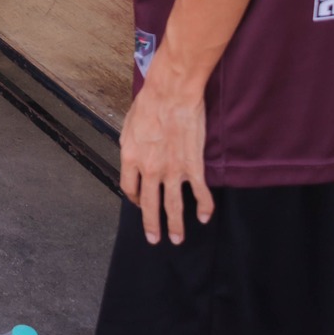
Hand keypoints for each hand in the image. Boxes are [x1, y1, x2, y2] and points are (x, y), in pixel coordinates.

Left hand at [117, 73, 212, 244]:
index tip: (139, 204)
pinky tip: (205, 217)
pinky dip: (204, 206)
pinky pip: (199, 192)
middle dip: (152, 224)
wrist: (171, 94)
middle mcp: (149, 169)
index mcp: (130, 158)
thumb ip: (130, 146)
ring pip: (173, 205)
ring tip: (177, 239)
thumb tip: (131, 156)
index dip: (134, 199)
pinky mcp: (192, 166)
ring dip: (175, 225)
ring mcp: (171, 170)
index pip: (129, 188)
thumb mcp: (128, 125)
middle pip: (148, 204)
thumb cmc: (148, 104)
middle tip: (155, 239)